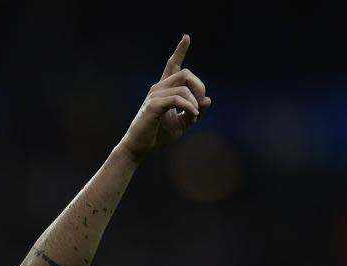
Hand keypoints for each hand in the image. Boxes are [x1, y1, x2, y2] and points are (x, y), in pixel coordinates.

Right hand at [118, 34, 210, 161]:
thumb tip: (207, 100)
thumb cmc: (157, 136)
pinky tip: (191, 116)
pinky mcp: (153, 105)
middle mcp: (159, 88)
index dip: (180, 51)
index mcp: (164, 90)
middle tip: (200, 106)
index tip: (186, 37)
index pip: (172, 65)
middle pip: (186, 73)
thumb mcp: (182, 124)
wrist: (139, 148)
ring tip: (193, 116)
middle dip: (199, 87)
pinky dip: (189, 106)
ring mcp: (155, 95)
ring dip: (194, 101)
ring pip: (183, 86)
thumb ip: (194, 112)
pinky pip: (177, 98)